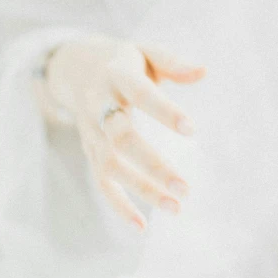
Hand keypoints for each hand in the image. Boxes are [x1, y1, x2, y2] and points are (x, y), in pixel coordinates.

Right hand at [43, 35, 205, 229]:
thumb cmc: (124, 62)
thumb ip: (172, 62)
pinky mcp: (89, 150)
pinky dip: (119, 205)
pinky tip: (142, 226)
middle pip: (122, 137)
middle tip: (185, 187)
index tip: (191, 130)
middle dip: (153, 164)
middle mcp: (98, 104)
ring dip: (141, 189)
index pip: (140, 93)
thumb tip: (203, 72)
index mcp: (116, 75)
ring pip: (111, 165)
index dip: (163, 111)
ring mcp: (90, 131)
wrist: (74, 69)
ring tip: (175, 208)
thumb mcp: (145, 51)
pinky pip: (101, 181)